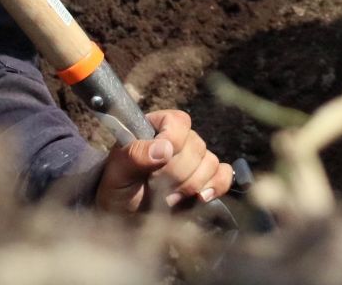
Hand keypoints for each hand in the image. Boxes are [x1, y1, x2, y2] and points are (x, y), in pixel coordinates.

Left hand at [94, 109, 230, 215]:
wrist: (126, 218)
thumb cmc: (118, 189)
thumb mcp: (117, 172)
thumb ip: (135, 156)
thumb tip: (164, 148)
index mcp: (157, 126)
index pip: (178, 122)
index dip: (172, 141)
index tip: (156, 162)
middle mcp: (180, 138)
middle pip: (196, 147)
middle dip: (175, 174)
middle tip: (154, 186)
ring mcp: (196, 158)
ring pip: (210, 163)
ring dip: (189, 186)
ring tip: (168, 197)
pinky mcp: (209, 178)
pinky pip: (224, 174)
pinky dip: (215, 186)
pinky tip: (199, 198)